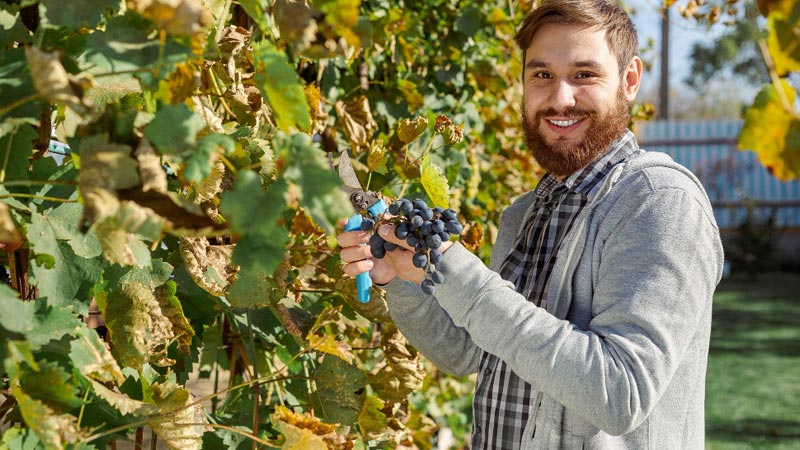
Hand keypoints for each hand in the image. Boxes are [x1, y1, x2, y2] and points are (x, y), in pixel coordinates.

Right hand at [337, 224, 453, 285]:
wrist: (412, 268)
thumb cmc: (408, 246)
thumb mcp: (406, 236)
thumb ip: (395, 227)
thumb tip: (381, 218)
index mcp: (367, 228)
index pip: (348, 222)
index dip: (344, 221)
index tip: (346, 220)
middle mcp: (358, 242)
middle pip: (342, 238)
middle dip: (352, 237)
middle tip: (366, 237)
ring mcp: (358, 257)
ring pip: (344, 254)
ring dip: (357, 252)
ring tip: (372, 252)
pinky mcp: (360, 270)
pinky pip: (349, 270)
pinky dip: (358, 267)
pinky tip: (370, 265)